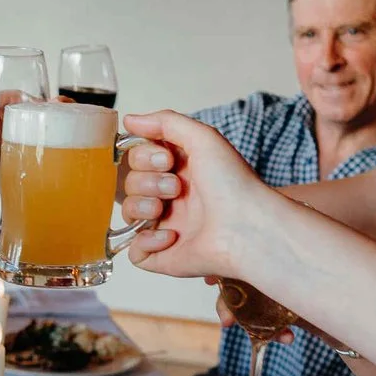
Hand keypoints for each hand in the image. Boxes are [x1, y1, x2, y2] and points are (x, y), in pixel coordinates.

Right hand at [116, 111, 277, 281]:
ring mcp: (166, 226)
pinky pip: (134, 249)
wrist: (248, 227)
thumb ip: (166, 121)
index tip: (166, 160)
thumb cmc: (233, 184)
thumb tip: (129, 119)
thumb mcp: (203, 138)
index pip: (137, 158)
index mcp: (179, 170)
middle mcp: (171, 198)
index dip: (143, 156)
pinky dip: (146, 240)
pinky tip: (171, 235)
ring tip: (165, 208)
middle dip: (147, 181)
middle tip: (176, 187)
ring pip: (128, 212)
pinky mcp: (163, 255)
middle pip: (129, 183)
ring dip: (141, 205)